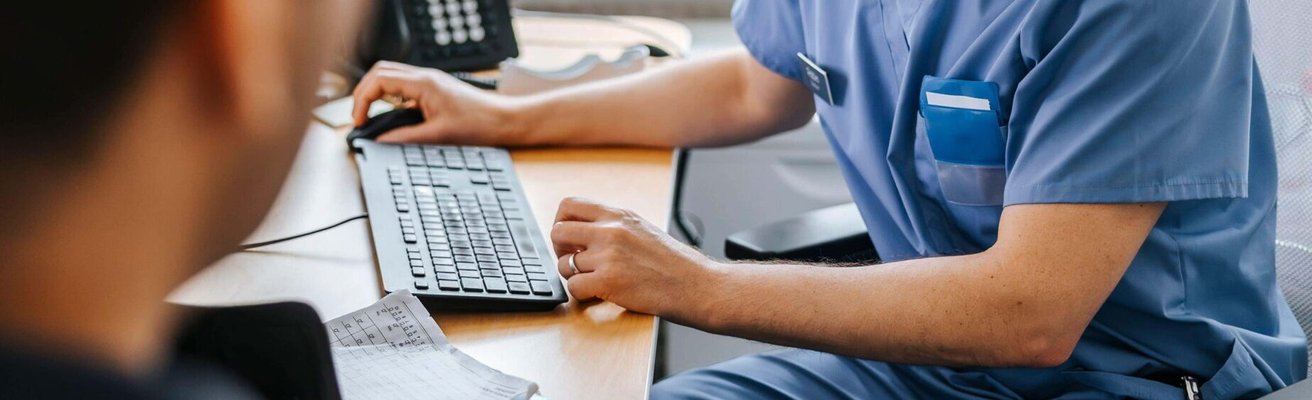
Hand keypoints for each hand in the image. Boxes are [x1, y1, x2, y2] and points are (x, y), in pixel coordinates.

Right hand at [351, 61, 524, 144]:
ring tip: (369, 115)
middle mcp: (424, 76)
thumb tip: (380, 142)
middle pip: (379, 72)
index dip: (362, 100)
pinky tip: (390, 114)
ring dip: (375, 93)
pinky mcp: (433, 88)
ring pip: (390, 76)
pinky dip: (389, 96)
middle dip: (363, 93)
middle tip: (359, 117)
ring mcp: (429, 80)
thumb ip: (405, 138)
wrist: (503, 120)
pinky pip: (402, 85)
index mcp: (423, 83)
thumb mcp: (438, 135)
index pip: (378, 80)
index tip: (360, 120)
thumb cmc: (479, 125)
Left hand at [550, 197, 719, 318]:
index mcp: (619, 215)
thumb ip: (615, 227)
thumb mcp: (643, 230)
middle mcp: (611, 231)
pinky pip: (574, 287)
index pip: (569, 205)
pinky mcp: (609, 282)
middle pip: (558, 231)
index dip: (562, 223)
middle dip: (560, 250)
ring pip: (565, 264)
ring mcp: (608, 256)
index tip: (569, 238)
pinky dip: (582, 294)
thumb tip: (583, 232)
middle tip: (573, 261)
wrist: (697, 285)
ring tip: (594, 281)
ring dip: (574, 276)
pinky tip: (598, 294)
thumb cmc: (675, 263)